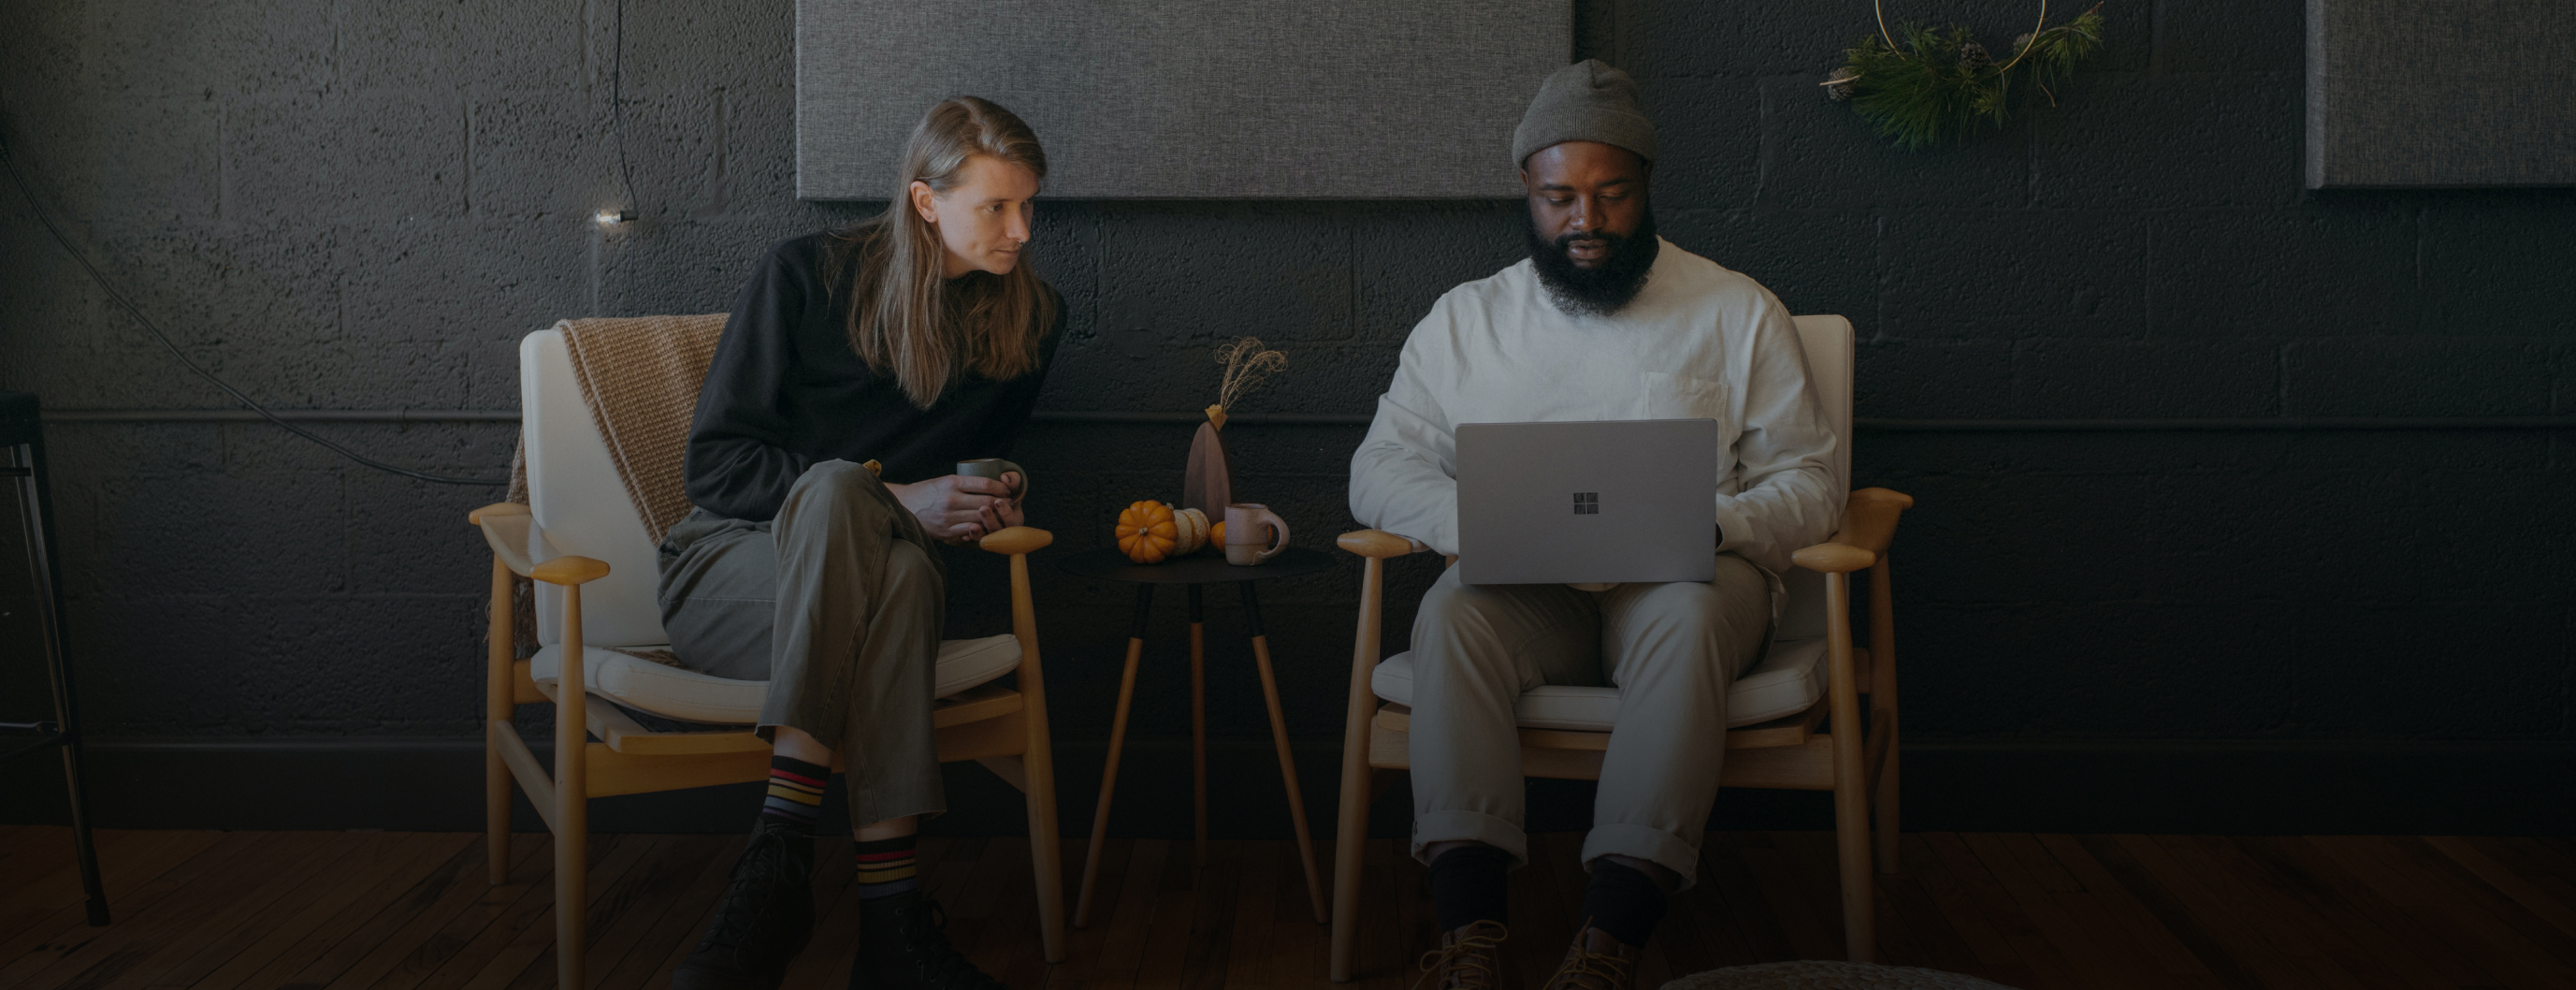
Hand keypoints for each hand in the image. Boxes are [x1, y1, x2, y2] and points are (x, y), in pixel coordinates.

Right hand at [885, 473, 1024, 542]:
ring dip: (993, 518)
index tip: (1007, 490)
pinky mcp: (946, 531)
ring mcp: (949, 517)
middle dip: (1001, 503)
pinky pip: (970, 531)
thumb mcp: (945, 480)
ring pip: (981, 519)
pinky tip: (985, 526)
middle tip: (1008, 504)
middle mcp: (951, 499)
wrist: (904, 506)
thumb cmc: (928, 492)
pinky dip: (980, 529)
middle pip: (986, 503)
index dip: (1001, 487)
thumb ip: (965, 483)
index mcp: (952, 482)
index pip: (985, 483)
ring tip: (999, 515)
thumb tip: (993, 484)